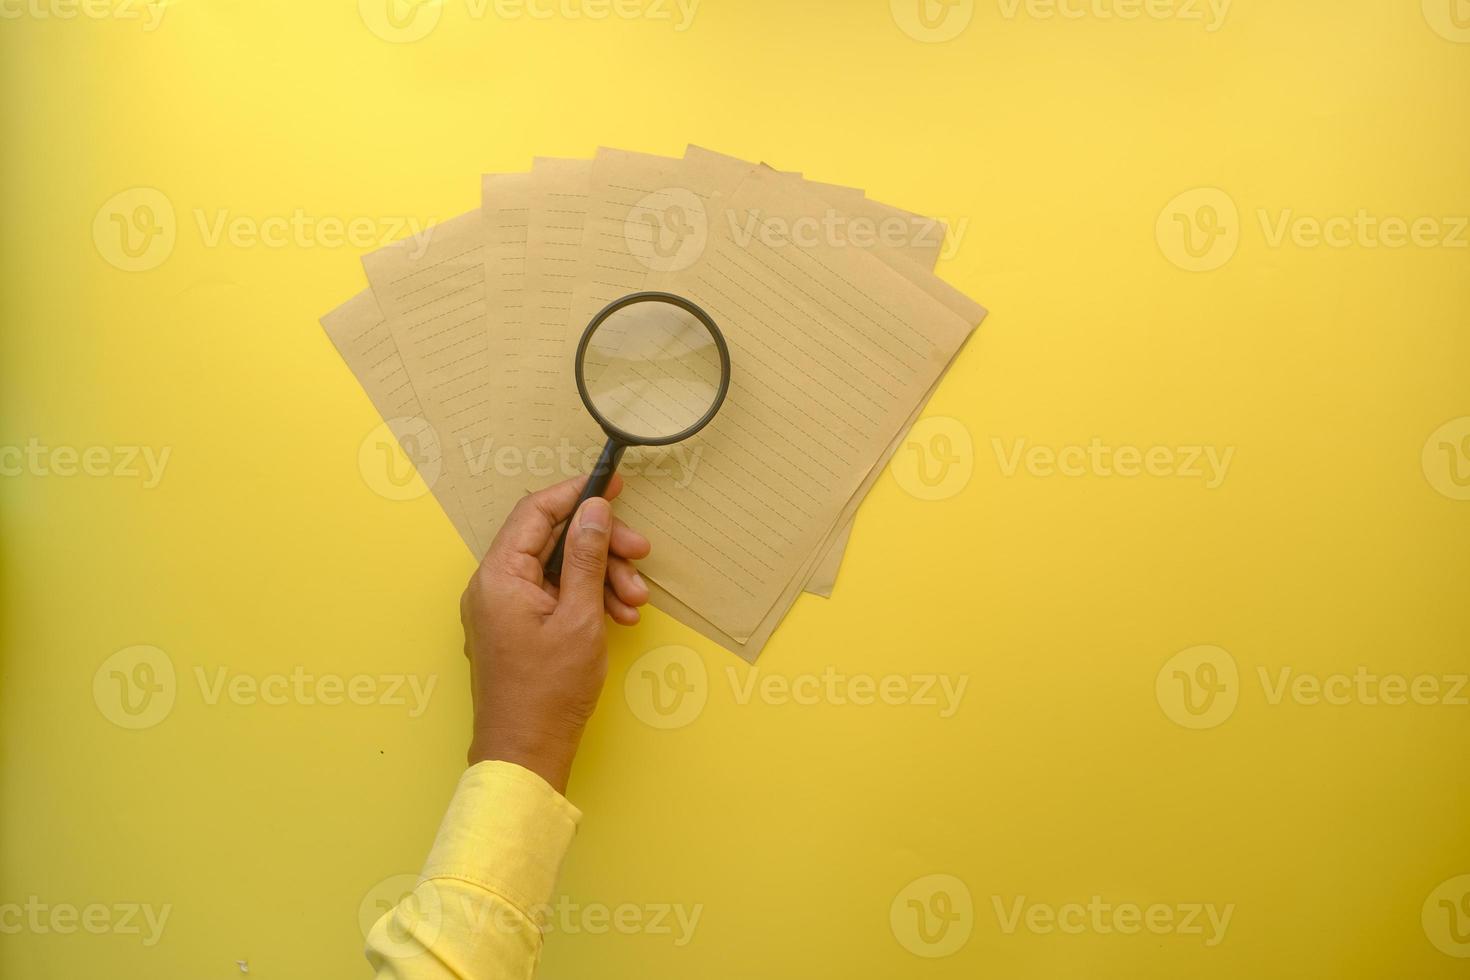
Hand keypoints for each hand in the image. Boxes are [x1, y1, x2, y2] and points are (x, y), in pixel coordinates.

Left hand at [460, 473, 651, 793]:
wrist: (526, 752)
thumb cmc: (549, 691)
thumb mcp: (580, 616)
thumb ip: (586, 557)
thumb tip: (593, 510)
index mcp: (500, 575)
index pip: (535, 511)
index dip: (577, 494)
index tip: (614, 486)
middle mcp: (493, 585)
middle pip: (550, 540)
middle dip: (600, 545)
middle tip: (640, 555)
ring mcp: (503, 607)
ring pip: (557, 569)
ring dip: (601, 577)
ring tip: (635, 602)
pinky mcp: (515, 627)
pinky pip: (553, 596)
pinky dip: (587, 599)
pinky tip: (619, 616)